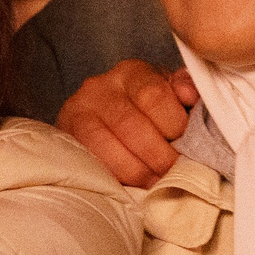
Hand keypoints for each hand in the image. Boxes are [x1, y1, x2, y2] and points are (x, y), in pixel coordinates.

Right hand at [57, 61, 196, 187]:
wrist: (108, 120)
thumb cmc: (151, 112)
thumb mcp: (173, 96)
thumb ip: (186, 91)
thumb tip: (189, 94)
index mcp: (133, 72)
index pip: (153, 95)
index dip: (174, 125)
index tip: (188, 144)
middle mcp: (100, 86)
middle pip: (131, 126)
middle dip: (159, 157)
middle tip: (176, 173)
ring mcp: (78, 110)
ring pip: (107, 147)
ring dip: (138, 172)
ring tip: (156, 182)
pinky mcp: (65, 134)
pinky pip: (90, 160)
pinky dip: (115, 175)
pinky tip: (133, 183)